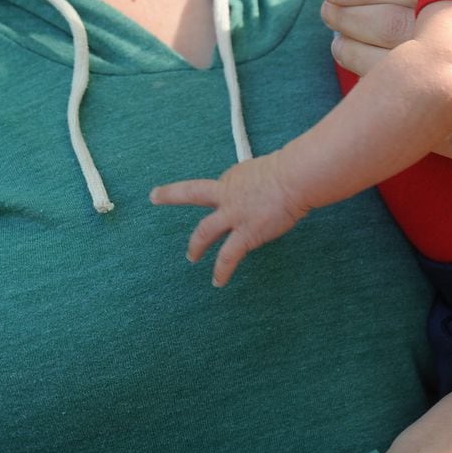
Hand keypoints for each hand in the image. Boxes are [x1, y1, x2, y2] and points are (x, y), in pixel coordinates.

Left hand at [149, 152, 308, 285]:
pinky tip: (218, 281)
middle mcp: (227, 194)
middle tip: (157, 196)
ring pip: (204, 231)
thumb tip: (269, 190)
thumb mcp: (268, 171)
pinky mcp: (245, 233)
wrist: (294, 179)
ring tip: (191, 257)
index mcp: (233, 178)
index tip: (234, 202)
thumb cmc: (290, 172)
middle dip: (171, 194)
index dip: (227, 197)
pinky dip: (222, 270)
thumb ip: (260, 184)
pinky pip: (228, 256)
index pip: (222, 189)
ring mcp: (233, 214)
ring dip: (196, 245)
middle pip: (192, 193)